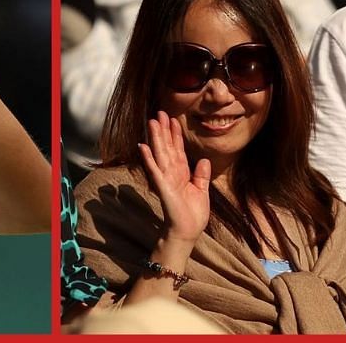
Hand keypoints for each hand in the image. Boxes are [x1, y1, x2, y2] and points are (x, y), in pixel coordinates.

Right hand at [139, 111, 210, 242]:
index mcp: (181, 174)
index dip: (175, 134)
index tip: (172, 119)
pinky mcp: (163, 187)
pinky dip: (149, 158)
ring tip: (152, 122)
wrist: (188, 232)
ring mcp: (165, 179)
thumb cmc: (193, 214)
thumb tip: (202, 159)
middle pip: (167, 147)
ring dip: (155, 138)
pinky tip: (143, 146)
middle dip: (164, 130)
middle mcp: (171, 173)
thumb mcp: (202, 191)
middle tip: (160, 113)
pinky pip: (155, 170)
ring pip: (160, 154)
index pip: (177, 150)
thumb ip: (201, 175)